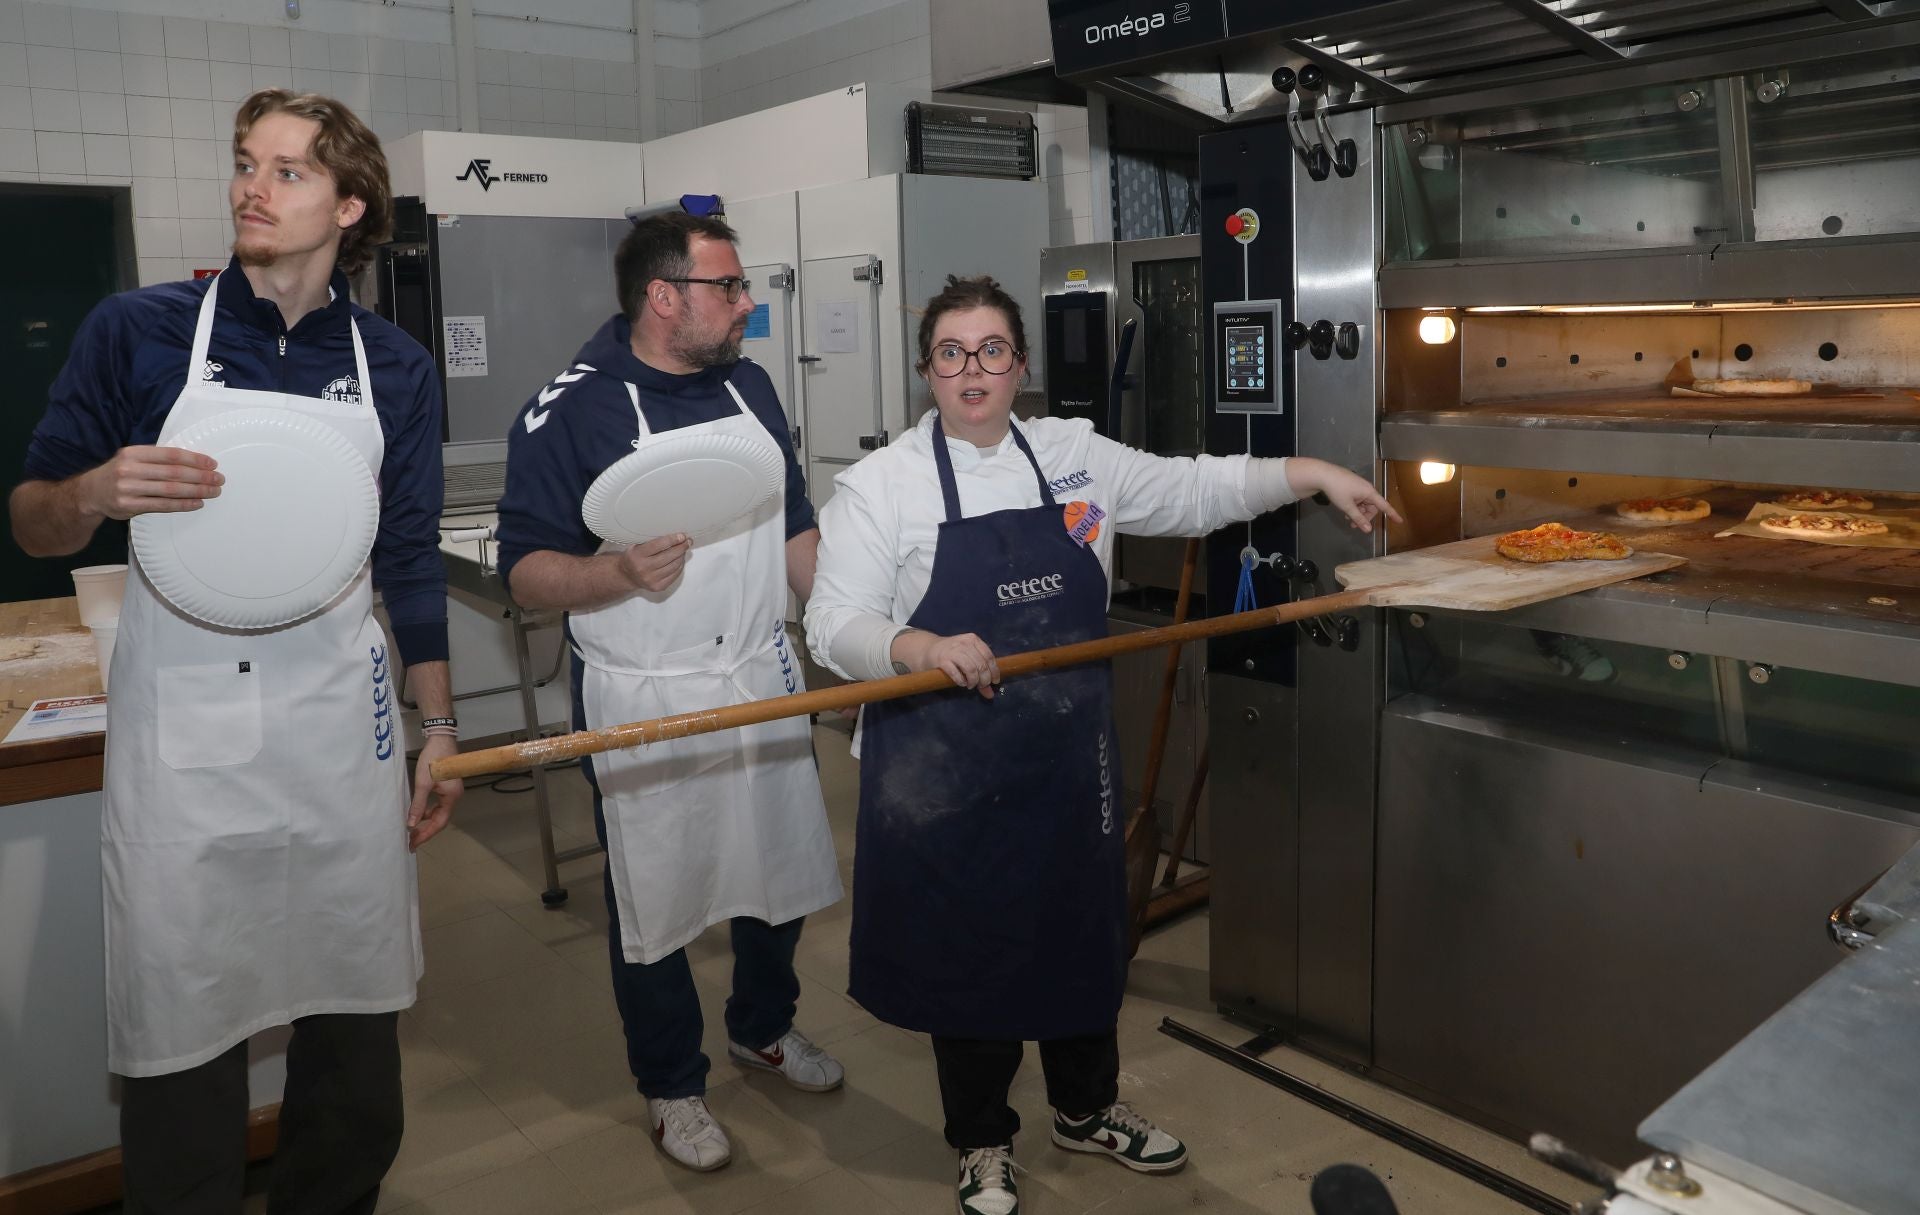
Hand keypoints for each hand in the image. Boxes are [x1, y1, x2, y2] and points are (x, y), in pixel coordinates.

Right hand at [79, 446, 222, 519]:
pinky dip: (183, 504)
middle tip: (219, 479)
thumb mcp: (132, 459)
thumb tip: (194, 462)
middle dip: (200, 476)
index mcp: (133, 453)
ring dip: (196, 491)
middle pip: (174, 473)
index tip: (212, 464)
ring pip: (170, 490)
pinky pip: (162, 505)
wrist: (90, 493)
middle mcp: (129, 469)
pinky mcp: (129, 506)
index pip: (170, 455)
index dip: (194, 459)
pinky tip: (197, 502)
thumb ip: (157, 459)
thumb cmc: (119, 473)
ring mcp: (128, 488)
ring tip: (213, 491)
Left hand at [408, 733, 463, 850]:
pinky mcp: (448, 787)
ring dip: (427, 822)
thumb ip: (418, 805)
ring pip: (439, 813)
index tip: (413, 844)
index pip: (439, 823)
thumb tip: (411, 824)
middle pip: (440, 820)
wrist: (441, 740)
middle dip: (426, 831)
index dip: (426, 835)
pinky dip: (429, 811)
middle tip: (411, 840)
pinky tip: (419, 812)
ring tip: (412, 829)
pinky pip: (439, 805)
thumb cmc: (433, 761)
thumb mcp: (423, 783)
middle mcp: (455, 797)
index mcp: (451, 798)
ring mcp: (452, 792)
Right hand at [618, 533, 690, 592]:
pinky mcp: (658, 587)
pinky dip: (679, 566)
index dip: (673, 539)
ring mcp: (651, 579)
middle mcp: (643, 568)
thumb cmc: (634, 557)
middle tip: (687, 541)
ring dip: (681, 556)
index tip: (682, 535)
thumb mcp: (636, 545)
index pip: (659, 545)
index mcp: (637, 555)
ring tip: (683, 550)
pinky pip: (675, 575)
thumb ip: (652, 541)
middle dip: (681, 547)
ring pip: (674, 566)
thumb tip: (674, 536)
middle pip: (669, 556)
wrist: (627, 576)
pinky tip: (679, 560)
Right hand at [900, 630, 999, 698]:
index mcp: (973, 639)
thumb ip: (980, 674)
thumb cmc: (953, 655)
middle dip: (984, 679)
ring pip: (971, 669)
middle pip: (981, 665)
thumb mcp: (968, 659)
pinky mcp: (942, 660)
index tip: (994, 682)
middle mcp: (964, 643)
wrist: (929, 650)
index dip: (994, 671)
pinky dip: (961, 681)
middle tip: (980, 686)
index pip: (989, 656)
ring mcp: (953, 651)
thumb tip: (990, 694)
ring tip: (970, 685)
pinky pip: (956, 673)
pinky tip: (961, 683)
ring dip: (973, 681)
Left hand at [1290, 458, 1404, 533]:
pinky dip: (1353, 506)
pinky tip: (1345, 510)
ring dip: (1358, 513)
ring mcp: (1359, 486)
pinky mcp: (1352, 485)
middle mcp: (1367, 488)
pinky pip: (1358, 499)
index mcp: (1369, 492)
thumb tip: (1368, 530)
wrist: (1323, 474)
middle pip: (1372, 507)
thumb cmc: (1337, 490)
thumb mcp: (1347, 507)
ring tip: (1347, 519)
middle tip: (1353, 525)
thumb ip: (1358, 518)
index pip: (1384, 505)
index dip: (1392, 514)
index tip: (1400, 521)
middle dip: (1364, 517)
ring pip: (1363, 504)